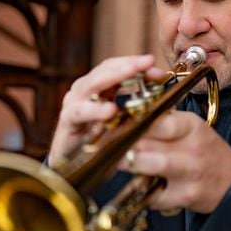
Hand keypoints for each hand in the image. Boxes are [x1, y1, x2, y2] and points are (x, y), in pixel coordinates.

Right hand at [48, 54, 164, 168]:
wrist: (76, 168)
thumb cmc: (101, 143)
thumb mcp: (123, 123)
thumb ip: (138, 107)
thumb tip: (164, 95)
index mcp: (98, 88)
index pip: (116, 67)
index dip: (135, 63)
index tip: (154, 64)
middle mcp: (84, 91)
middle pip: (105, 70)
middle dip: (128, 64)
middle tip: (147, 62)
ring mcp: (74, 104)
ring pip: (91, 84)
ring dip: (112, 77)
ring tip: (132, 71)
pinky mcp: (67, 121)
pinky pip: (80, 112)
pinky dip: (95, 109)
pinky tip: (111, 110)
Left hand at [121, 110, 230, 213]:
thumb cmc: (206, 152)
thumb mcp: (192, 129)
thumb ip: (164, 123)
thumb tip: (127, 117)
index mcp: (191, 126)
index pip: (157, 120)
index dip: (131, 123)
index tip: (113, 125)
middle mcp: (192, 147)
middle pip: (147, 142)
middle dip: (122, 144)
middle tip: (105, 145)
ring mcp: (189, 172)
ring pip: (148, 165)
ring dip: (128, 164)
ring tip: (115, 162)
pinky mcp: (186, 195)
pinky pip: (154, 194)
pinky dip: (143, 193)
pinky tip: (142, 188)